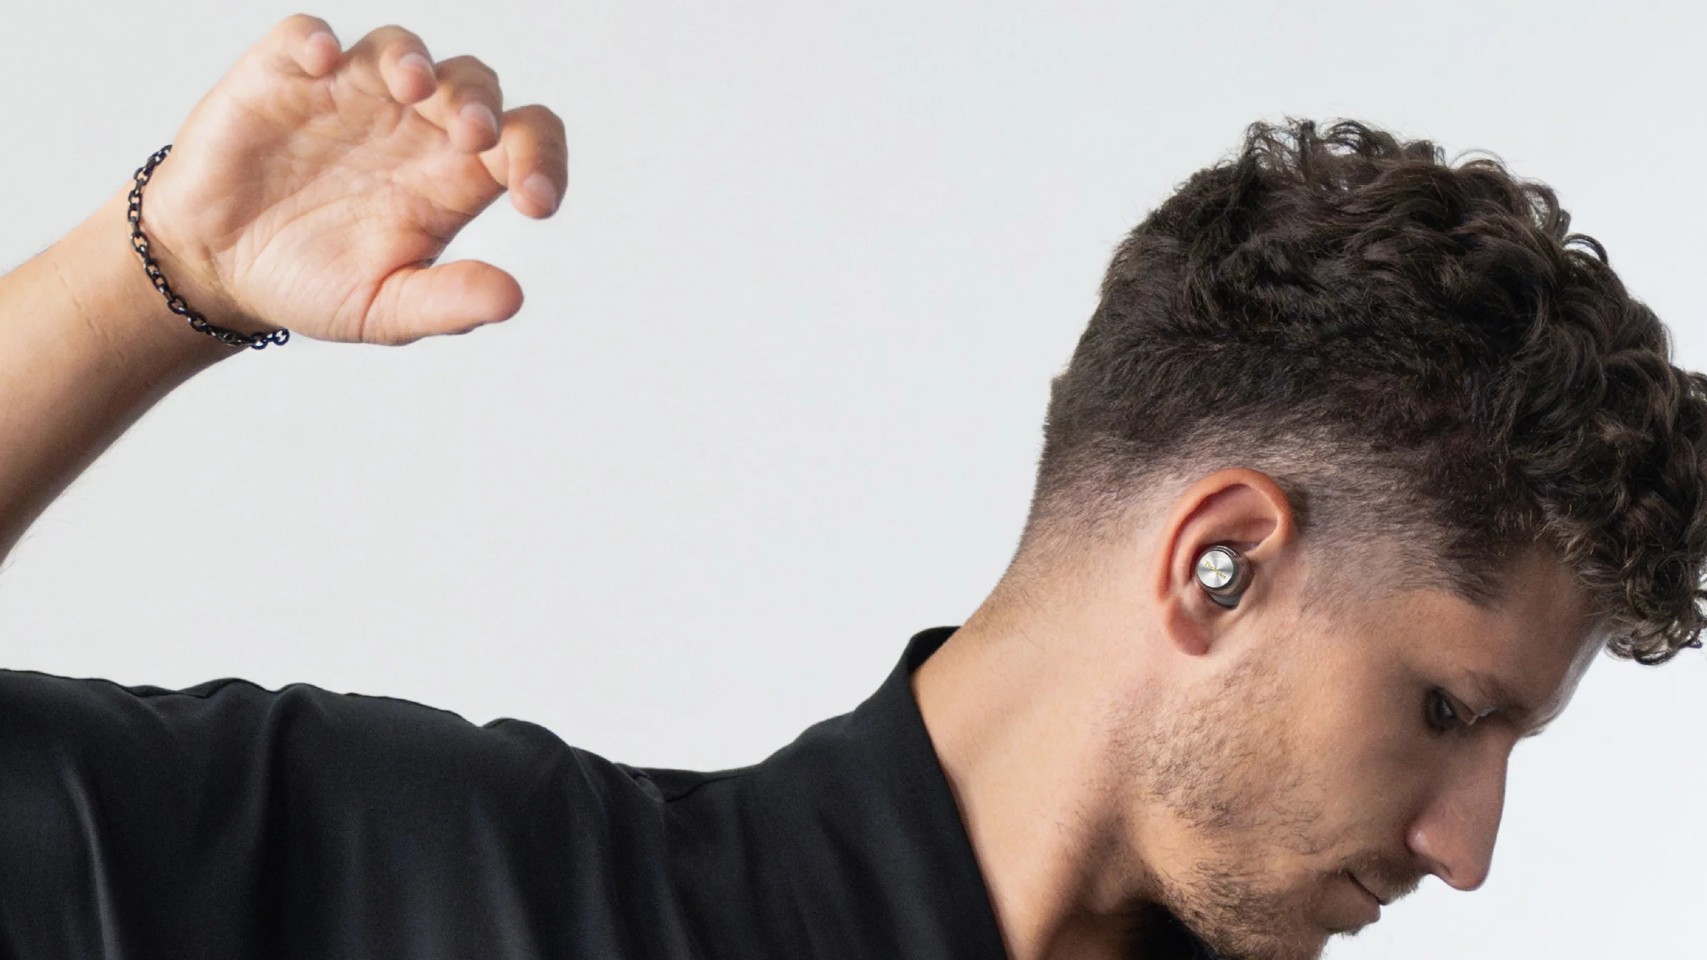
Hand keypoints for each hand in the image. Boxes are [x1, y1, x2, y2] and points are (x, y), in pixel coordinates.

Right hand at [134, 14, 566, 344]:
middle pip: (472, 84)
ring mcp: (350, 94)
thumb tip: (512, 299)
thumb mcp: (384, 310)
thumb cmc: (314, 283)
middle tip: (474, 136)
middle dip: (479, 102)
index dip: (543, 159)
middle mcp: (413, 125)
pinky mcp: (283, 77)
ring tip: (414, 87)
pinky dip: (314, 41)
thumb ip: (447, 302)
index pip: (523, 140)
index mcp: (453, 175)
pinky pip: (305, 37)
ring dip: (411, 60)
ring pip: (399, 49)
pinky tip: (322, 64)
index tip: (536, 203)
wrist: (219, 270)